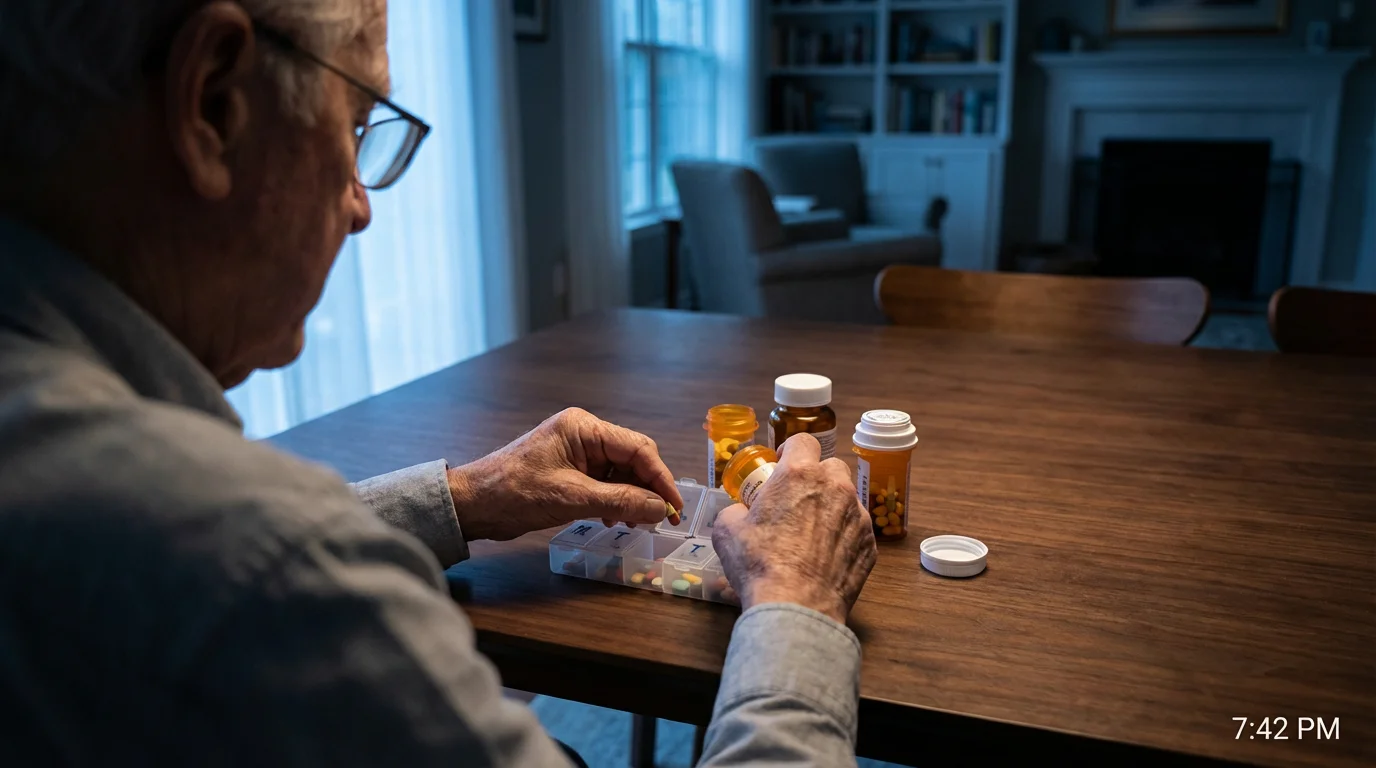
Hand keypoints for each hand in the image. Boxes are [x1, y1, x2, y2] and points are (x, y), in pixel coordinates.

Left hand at [446, 408, 683, 541]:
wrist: (473, 504)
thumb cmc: (514, 493)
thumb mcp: (572, 499)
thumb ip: (621, 501)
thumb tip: (660, 509)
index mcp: (584, 427)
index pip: (638, 448)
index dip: (661, 479)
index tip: (675, 508)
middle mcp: (584, 433)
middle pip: (633, 458)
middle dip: (647, 489)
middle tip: (659, 520)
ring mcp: (576, 451)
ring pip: (621, 472)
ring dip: (631, 497)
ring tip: (634, 523)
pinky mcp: (570, 469)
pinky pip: (604, 481)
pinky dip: (614, 500)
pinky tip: (613, 519)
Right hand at [711, 433, 875, 624]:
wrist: (797, 605)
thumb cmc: (759, 564)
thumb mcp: (727, 531)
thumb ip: (735, 510)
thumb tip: (740, 512)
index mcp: (798, 475)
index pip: (803, 442)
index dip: (791, 450)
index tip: (782, 464)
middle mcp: (834, 487)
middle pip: (831, 466)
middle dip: (816, 477)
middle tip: (798, 499)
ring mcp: (857, 514)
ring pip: (848, 497)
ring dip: (832, 505)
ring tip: (814, 530)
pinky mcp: (870, 542)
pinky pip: (857, 528)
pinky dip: (844, 534)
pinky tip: (827, 555)